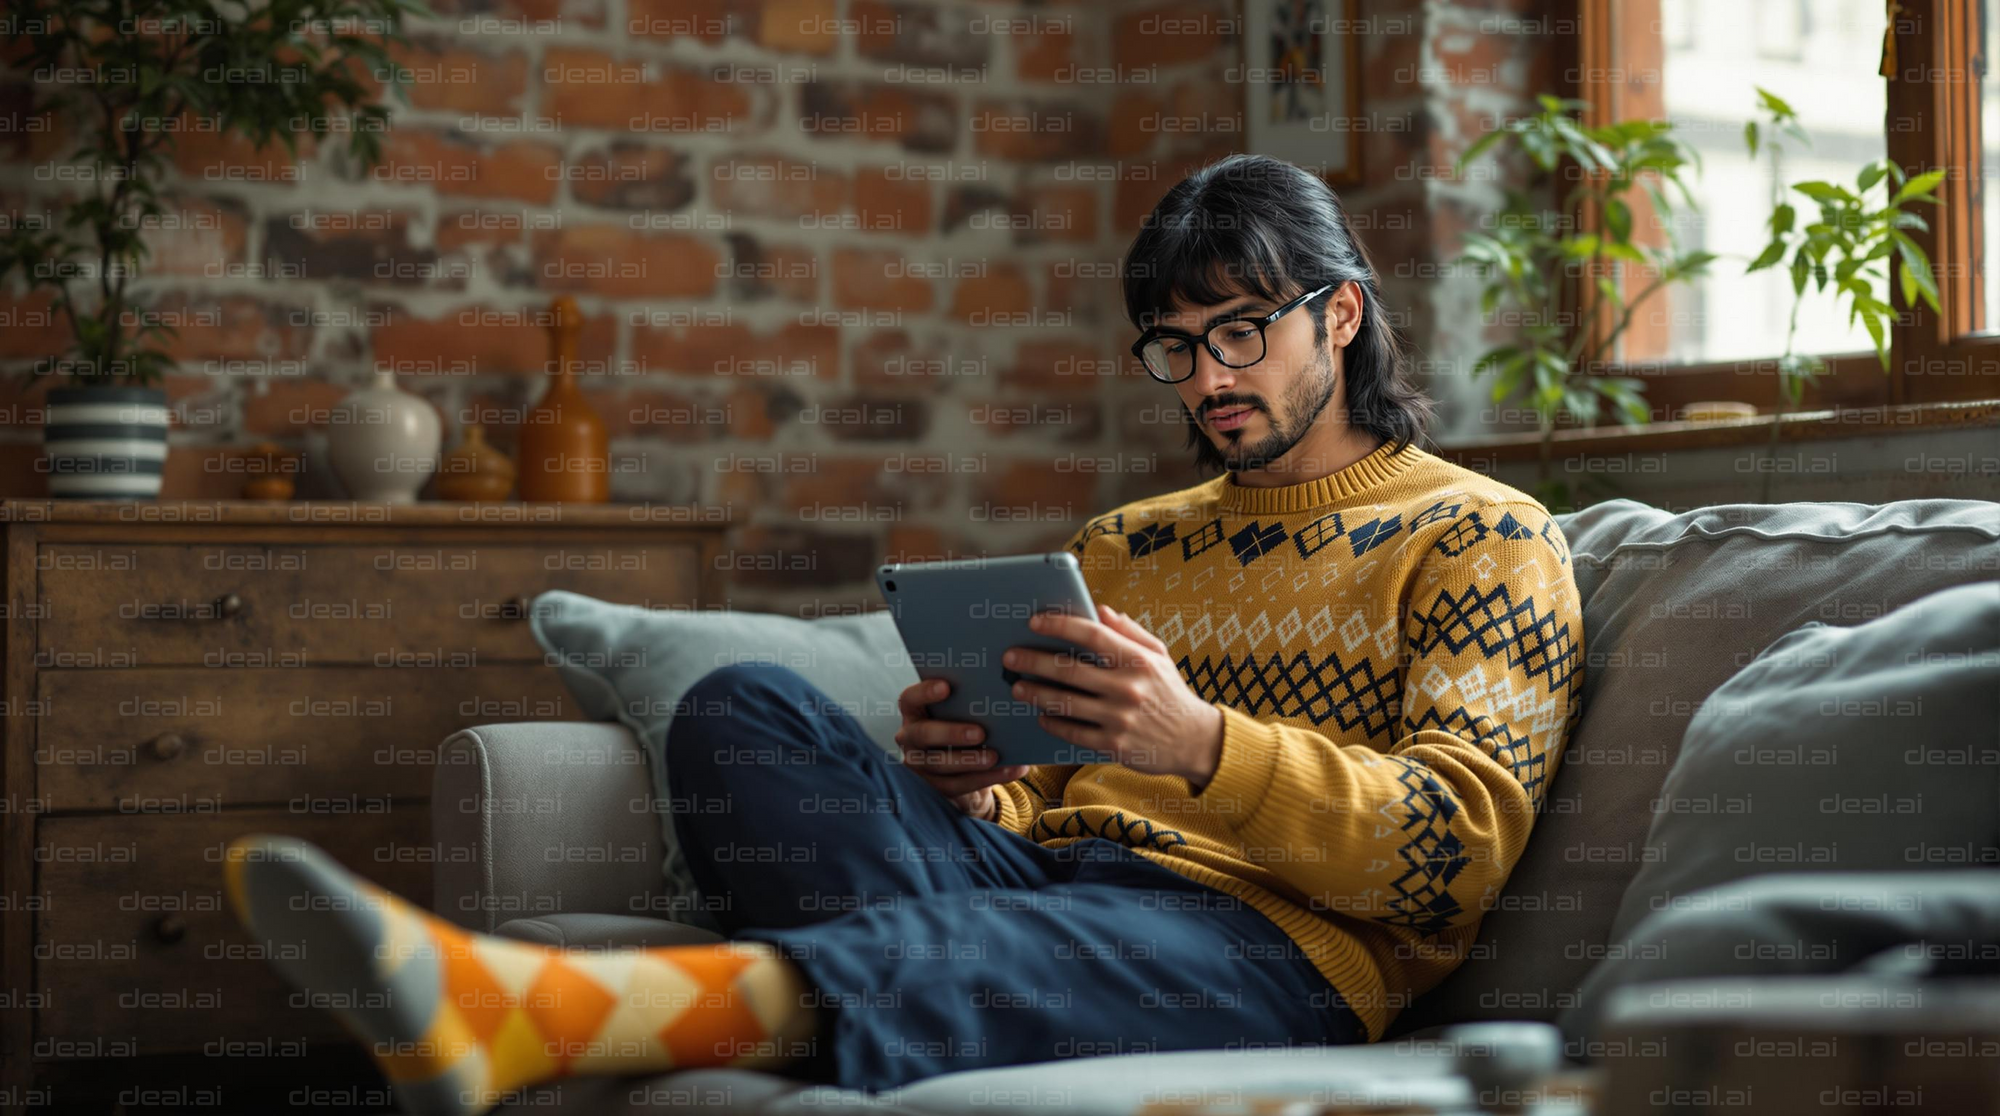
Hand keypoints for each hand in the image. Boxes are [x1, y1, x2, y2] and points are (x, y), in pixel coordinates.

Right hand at [893, 677, 1029, 819]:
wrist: (965, 766)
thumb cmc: (964, 725)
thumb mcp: (963, 712)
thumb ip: (971, 702)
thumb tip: (1007, 689)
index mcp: (915, 711)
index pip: (911, 698)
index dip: (925, 692)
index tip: (946, 686)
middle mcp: (910, 737)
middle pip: (923, 734)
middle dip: (952, 732)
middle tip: (980, 732)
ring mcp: (918, 764)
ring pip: (940, 763)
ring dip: (970, 760)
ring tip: (996, 756)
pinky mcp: (933, 787)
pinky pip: (957, 784)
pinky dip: (986, 778)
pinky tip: (1010, 770)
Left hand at [1004, 604, 1223, 788]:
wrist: (1194, 740)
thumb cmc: (1170, 692)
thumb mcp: (1158, 656)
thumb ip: (1128, 631)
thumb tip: (1099, 609)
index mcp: (1138, 660)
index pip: (1092, 634)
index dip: (1060, 625)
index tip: (1034, 621)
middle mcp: (1128, 688)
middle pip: (1069, 670)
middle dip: (1033, 661)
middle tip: (1011, 657)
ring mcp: (1119, 718)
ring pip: (1064, 702)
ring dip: (1035, 693)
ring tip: (1018, 687)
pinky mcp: (1113, 746)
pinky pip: (1072, 732)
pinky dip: (1052, 723)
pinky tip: (1042, 715)